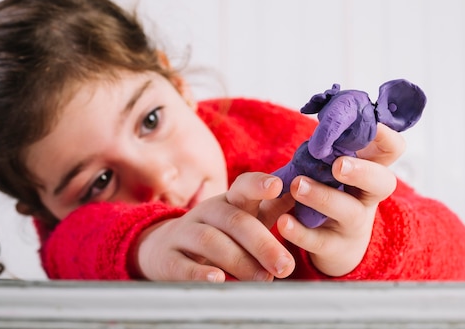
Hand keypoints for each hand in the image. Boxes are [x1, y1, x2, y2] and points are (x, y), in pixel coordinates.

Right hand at [133, 175, 295, 281]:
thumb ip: (271, 208)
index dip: (259, 184)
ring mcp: (185, 233)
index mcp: (229, 201)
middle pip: (234, 221)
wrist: (164, 248)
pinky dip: (201, 273)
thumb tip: (300, 195)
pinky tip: (218, 280)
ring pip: (212, 242)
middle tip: (285, 265)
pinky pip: (183, 264)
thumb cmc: (218, 231)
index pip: (243, 186)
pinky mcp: (168, 258)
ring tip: (263, 278)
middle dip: (262, 243)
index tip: (277, 186)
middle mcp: (207, 212)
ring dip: (240, 261)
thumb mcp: (243, 216)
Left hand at [276, 124, 404, 275]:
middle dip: (362, 171)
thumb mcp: (335, 167)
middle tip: (338, 165)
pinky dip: (300, 231)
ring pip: (348, 211)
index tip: (370, 125)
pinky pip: (319, 240)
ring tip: (298, 185)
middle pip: (382, 182)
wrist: (335, 245)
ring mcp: (354, 224)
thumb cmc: (332, 191)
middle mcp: (368, 196)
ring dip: (323, 196)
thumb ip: (330, 144)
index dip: (386, 135)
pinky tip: (283, 221)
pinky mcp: (334, 248)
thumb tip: (318, 110)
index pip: (393, 149)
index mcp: (372, 169)